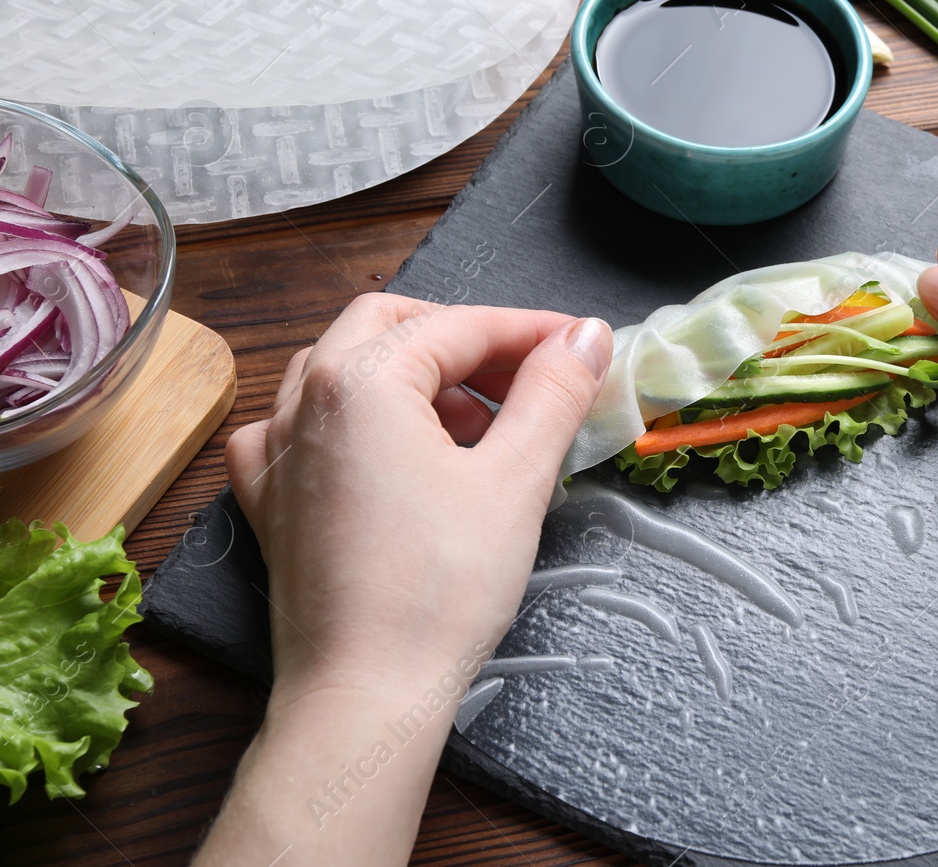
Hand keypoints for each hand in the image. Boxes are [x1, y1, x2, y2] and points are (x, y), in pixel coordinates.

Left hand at [224, 294, 611, 699]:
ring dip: (414, 376)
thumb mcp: (515, 479)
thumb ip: (552, 393)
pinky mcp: (269, 501)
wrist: (365, 694)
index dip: (530, 331)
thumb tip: (586, 337)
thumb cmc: (440, 589)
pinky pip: (302, 428)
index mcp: (359, 381)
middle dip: (465, 340)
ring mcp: (276, 452)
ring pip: (343, 370)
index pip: (458, 326)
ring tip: (477, 423)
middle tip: (530, 374)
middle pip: (391, 327)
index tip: (584, 347)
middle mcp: (303, 401)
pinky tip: (389, 452)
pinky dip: (353, 421)